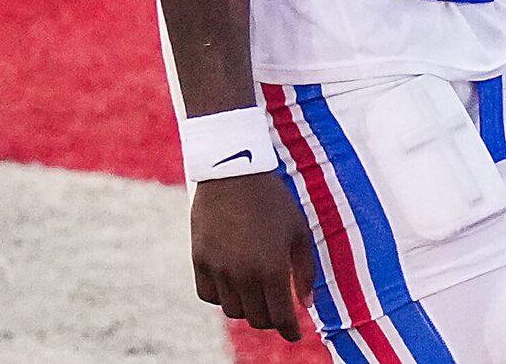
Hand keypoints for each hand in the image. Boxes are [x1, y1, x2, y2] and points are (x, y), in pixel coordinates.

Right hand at [190, 172, 315, 341]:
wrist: (233, 171)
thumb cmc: (273, 200)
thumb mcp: (298, 231)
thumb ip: (305, 270)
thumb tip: (306, 304)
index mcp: (272, 268)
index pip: (281, 317)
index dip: (290, 331)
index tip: (295, 334)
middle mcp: (244, 274)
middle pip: (257, 318)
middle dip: (271, 318)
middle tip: (277, 308)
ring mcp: (219, 268)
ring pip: (233, 310)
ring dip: (247, 307)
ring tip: (255, 292)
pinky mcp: (199, 259)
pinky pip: (209, 295)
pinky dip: (221, 296)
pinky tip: (232, 284)